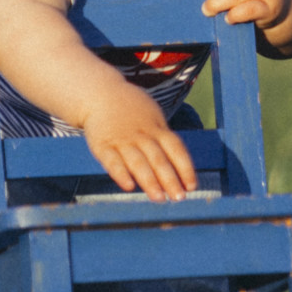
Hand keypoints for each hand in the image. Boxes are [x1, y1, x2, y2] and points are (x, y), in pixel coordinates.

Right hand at [80, 83, 195, 200]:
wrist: (100, 93)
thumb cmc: (132, 110)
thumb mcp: (153, 117)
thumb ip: (164, 141)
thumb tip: (181, 171)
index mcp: (157, 129)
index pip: (176, 149)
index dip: (185, 168)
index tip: (191, 186)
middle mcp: (141, 135)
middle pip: (158, 159)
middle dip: (170, 180)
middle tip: (179, 198)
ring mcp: (122, 140)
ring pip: (138, 162)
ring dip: (150, 182)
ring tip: (159, 198)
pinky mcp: (102, 145)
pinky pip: (112, 161)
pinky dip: (120, 174)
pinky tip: (129, 187)